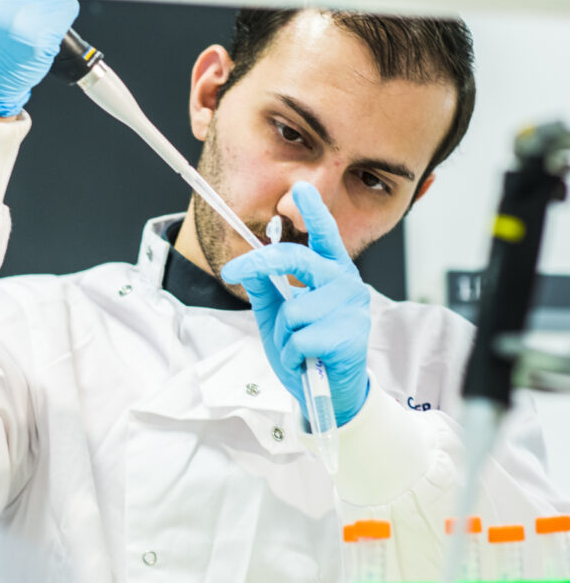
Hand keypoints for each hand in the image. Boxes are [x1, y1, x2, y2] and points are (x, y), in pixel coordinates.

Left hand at [219, 182, 370, 424]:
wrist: (329, 395)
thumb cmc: (306, 348)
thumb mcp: (277, 314)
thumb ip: (264, 287)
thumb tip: (245, 265)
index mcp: (331, 273)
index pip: (325, 235)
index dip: (313, 211)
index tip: (300, 188)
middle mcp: (346, 284)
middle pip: (296, 260)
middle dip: (259, 264)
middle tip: (231, 271)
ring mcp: (351, 309)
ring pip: (292, 308)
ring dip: (283, 333)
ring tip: (299, 345)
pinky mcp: (349, 338)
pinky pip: (299, 338)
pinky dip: (292, 353)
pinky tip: (307, 360)